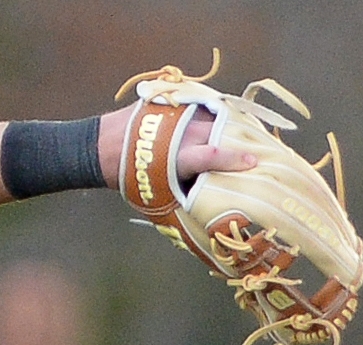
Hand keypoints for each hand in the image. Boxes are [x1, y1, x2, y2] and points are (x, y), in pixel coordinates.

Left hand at [95, 105, 258, 189]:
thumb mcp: (156, 198)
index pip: (212, 155)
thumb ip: (184, 203)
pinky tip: (225, 123)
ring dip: (230, 126)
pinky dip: (215, 116)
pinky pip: (201, 107)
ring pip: (213, 116)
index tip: (253, 162)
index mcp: (177, 156)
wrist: (100, 146)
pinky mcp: (173, 101)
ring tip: (248, 135)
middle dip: (241, 139)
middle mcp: (180, 131)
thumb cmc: (129, 179)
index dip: (235, 159)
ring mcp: (177, 112)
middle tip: (262, 148)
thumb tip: (206, 226)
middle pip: (220, 131)